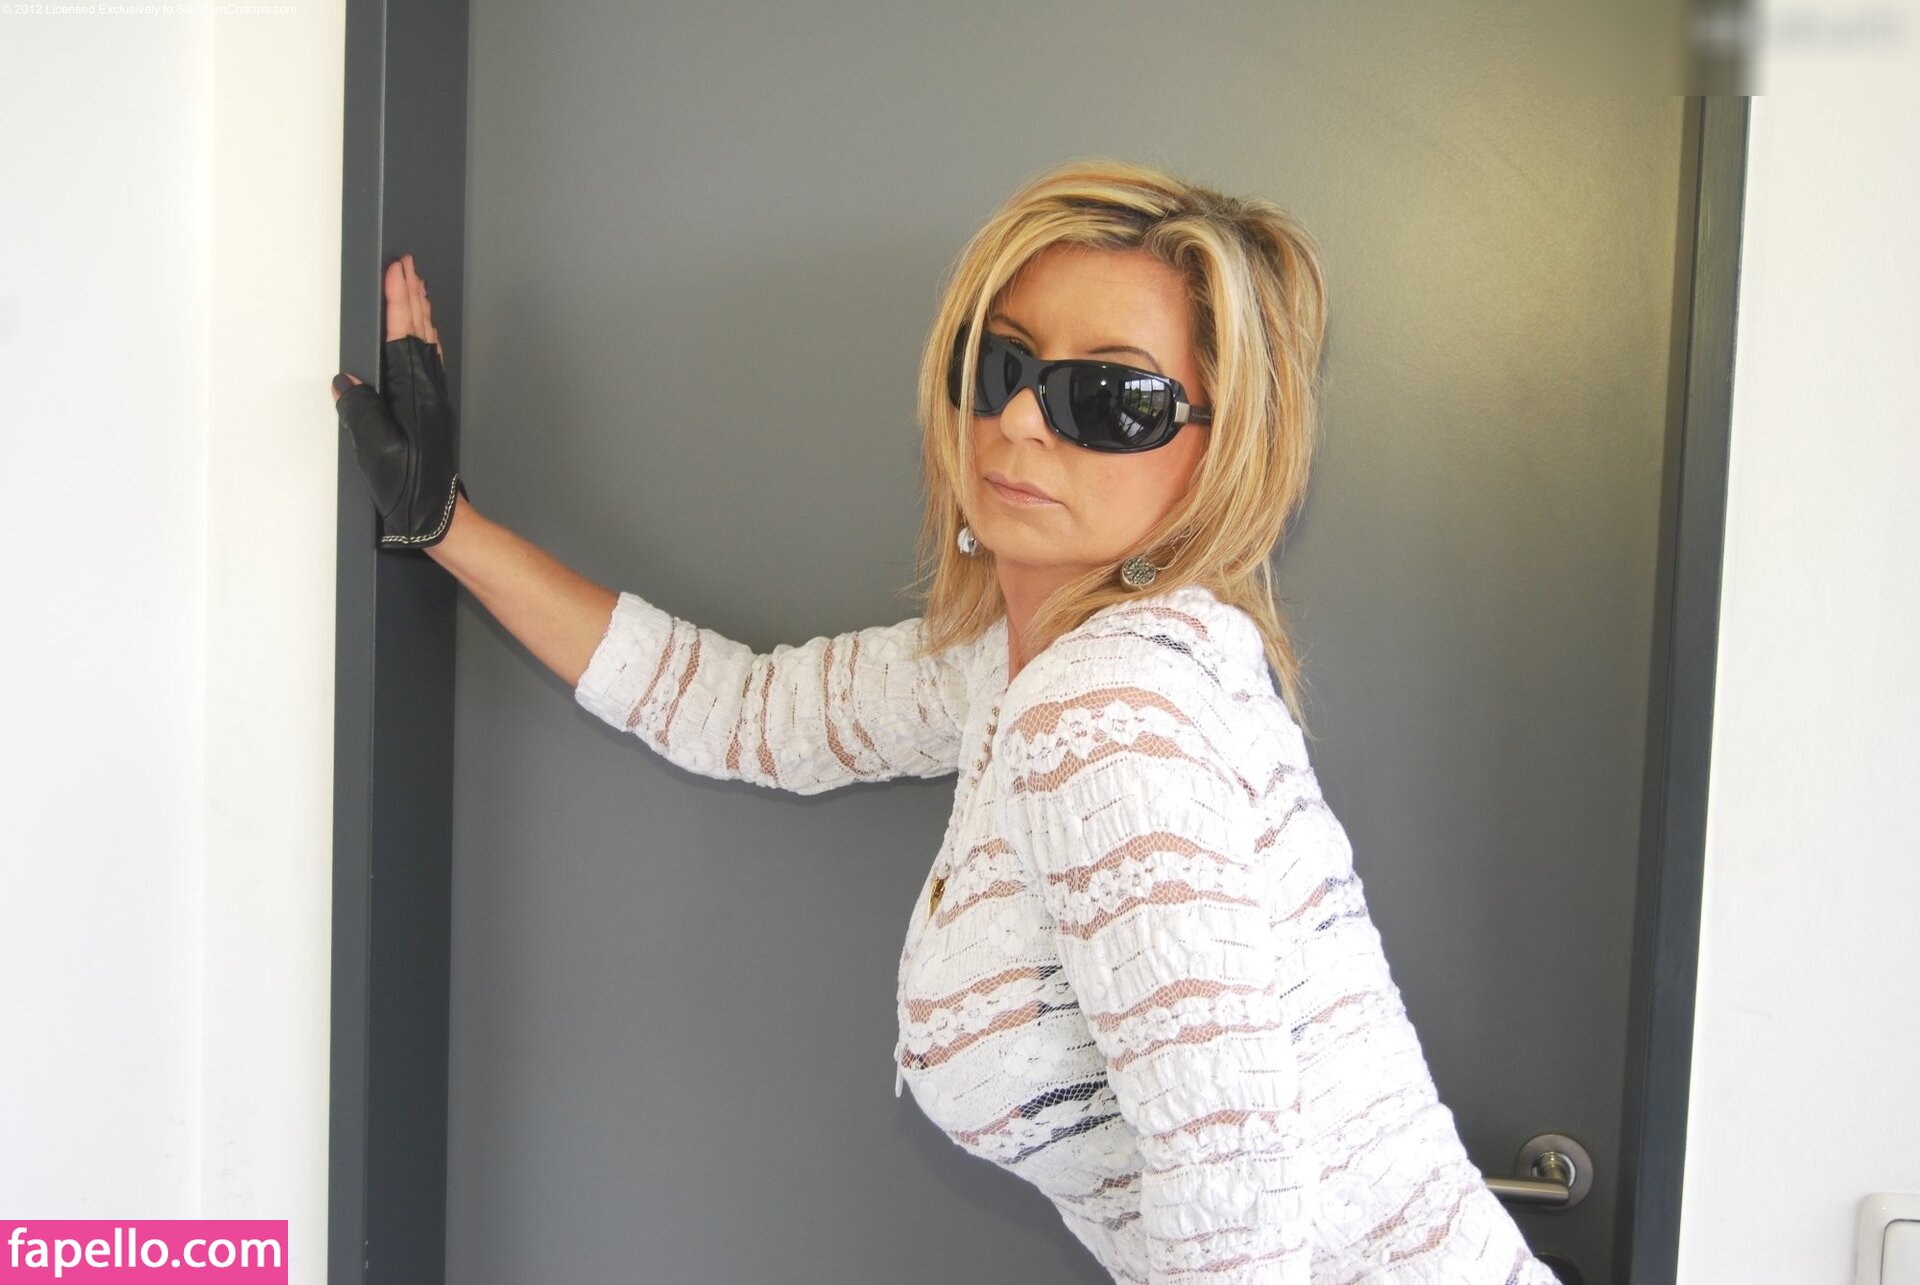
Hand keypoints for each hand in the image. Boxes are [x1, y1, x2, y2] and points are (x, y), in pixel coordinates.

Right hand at [330, 253, 467, 547]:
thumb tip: (345, 382)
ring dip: (421, 310)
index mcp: (413, 393)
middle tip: (407, 263)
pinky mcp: (433, 409)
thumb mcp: (373, 448)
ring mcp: (433, 399)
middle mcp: (428, 390)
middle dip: (412, 294)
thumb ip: (359, 410)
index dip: (398, 299)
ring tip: (415, 285)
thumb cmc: (409, 487)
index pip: (403, 334)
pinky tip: (423, 335)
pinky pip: (430, 360)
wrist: (438, 515)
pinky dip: (425, 337)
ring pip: (428, 342)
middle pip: (420, 330)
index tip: (396, 269)